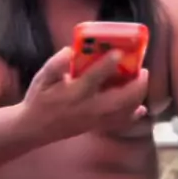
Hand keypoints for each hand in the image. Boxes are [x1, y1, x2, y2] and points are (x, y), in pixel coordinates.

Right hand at [23, 46, 147, 142]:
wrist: (34, 128)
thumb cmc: (39, 99)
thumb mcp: (41, 78)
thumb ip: (56, 64)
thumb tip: (70, 50)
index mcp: (73, 93)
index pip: (93, 77)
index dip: (107, 64)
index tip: (119, 52)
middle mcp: (87, 108)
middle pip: (120, 99)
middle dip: (136, 85)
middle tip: (143, 70)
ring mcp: (94, 120)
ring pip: (124, 112)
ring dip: (137, 96)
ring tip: (141, 80)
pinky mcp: (96, 127)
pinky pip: (120, 124)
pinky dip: (133, 115)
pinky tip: (140, 108)